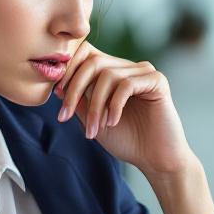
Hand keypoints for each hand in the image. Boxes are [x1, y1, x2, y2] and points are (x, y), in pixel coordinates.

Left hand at [54, 41, 191, 175]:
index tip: (56, 95)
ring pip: (108, 75)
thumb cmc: (126, 141)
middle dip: (74, 89)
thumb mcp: (92, 119)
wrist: (154, 159)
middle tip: (64, 116)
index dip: (68, 70)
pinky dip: (114, 105)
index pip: (86, 53)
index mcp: (114, 72)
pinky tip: (113, 122)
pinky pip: (127, 85)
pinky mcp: (157, 81)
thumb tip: (57, 84)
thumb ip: (78, 100)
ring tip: (94, 129)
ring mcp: (144, 72)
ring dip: (95, 105)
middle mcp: (129, 67)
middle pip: (93, 62)